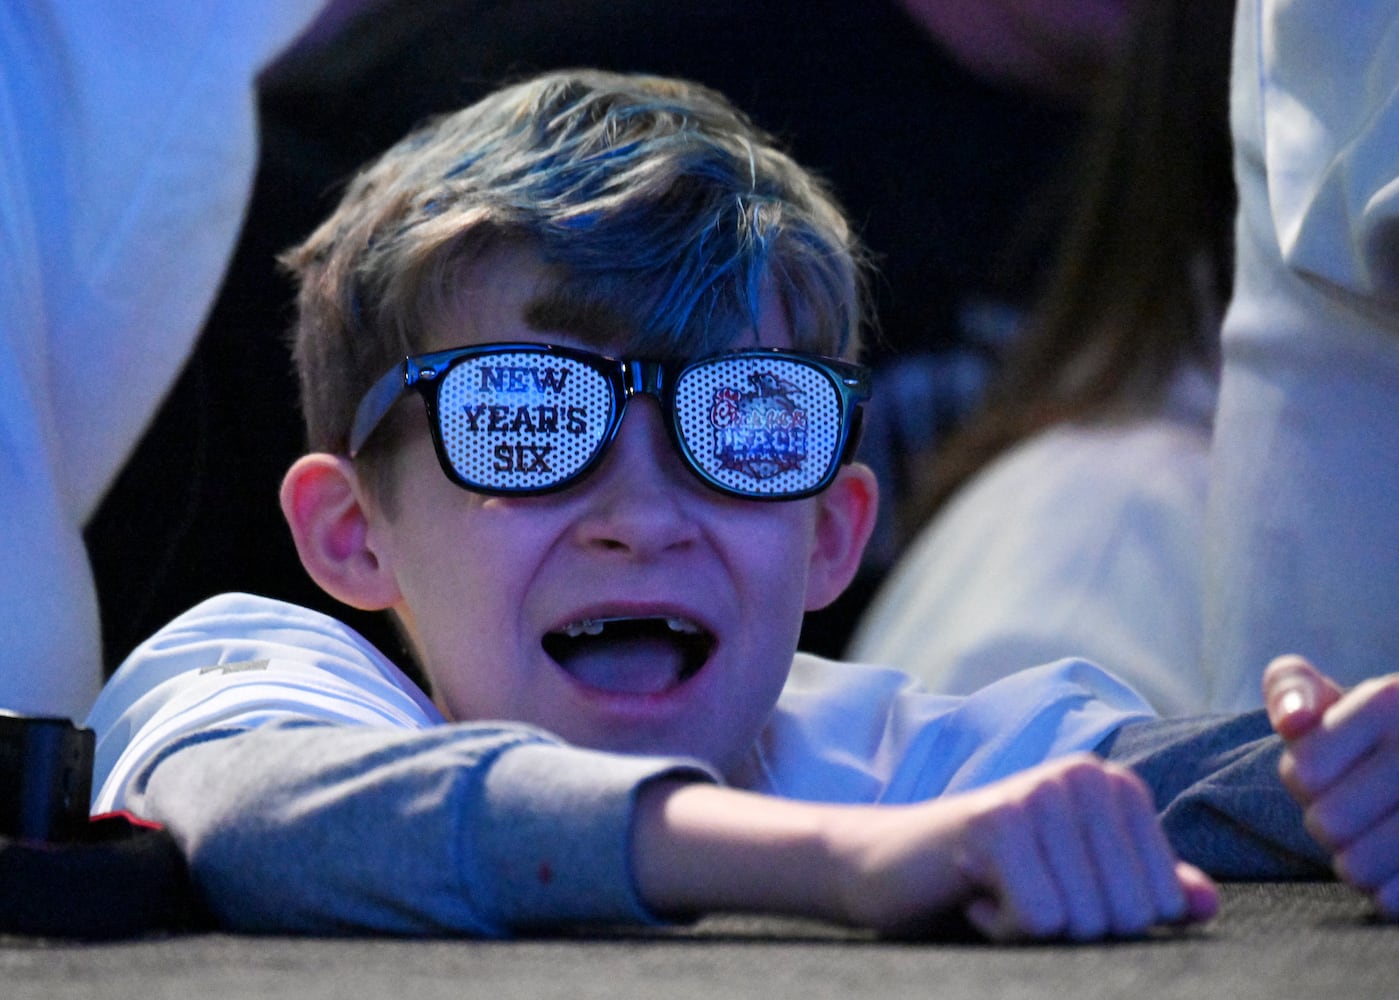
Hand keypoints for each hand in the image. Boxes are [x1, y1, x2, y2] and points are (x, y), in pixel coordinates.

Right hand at [834, 754, 1216, 940]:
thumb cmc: (986, 878)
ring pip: (1086, 920)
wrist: (885, 867)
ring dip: (1034, 927)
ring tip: (995, 886)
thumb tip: (1203, 903)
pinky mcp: (998, 821)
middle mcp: (1081, 775)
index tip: (1050, 887)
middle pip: (1128, 914)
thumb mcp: (1074, 884)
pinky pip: (1041, 918)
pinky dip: (1004, 926)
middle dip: (1070, 927)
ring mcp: (1039, 792)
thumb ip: (1141, 888)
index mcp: (1110, 785)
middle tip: (1018, 890)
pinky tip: (974, 892)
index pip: (1162, 901)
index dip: (1103, 920)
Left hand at [1264, 655, 1398, 917]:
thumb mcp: (1332, 698)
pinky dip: (1390, 897)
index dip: (1306, 786)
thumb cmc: (1376, 736)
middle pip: (1328, 824)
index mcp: (1388, 700)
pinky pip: (1394, 898)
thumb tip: (1292, 720)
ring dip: (1360, 866)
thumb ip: (1292, 689)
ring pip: (1358, 867)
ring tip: (1380, 845)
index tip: (1332, 778)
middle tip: (1359, 818)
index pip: (1302, 772)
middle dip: (1333, 829)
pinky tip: (1396, 881)